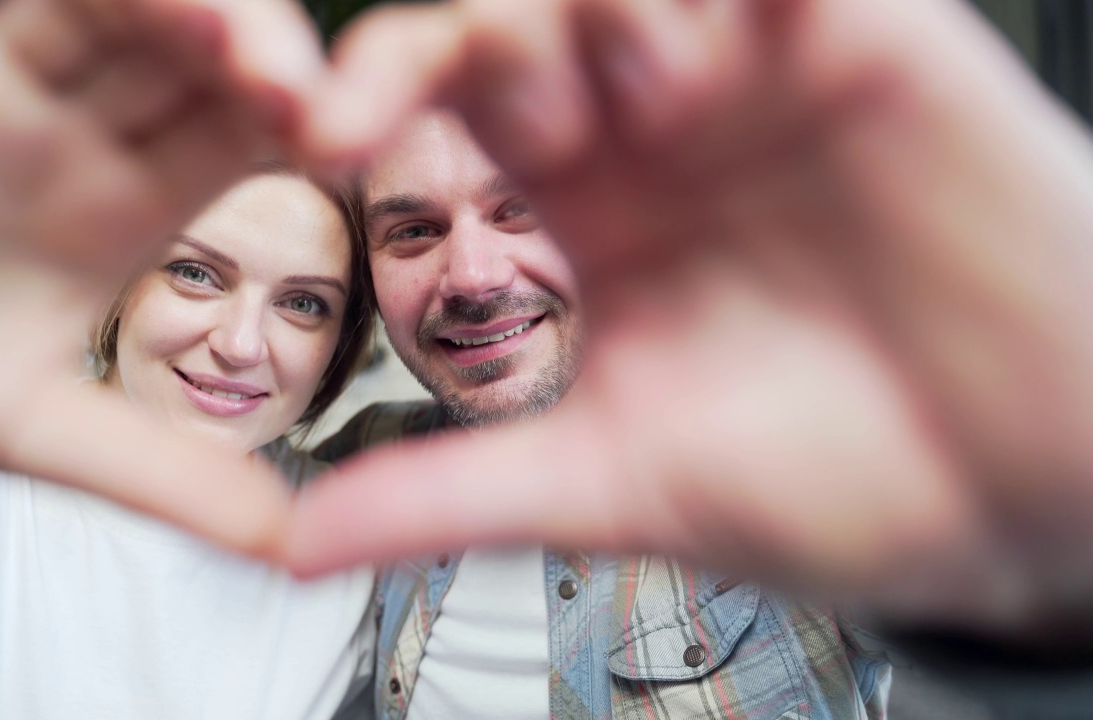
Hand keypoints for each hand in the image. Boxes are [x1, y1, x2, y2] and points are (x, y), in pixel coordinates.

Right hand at [0, 0, 325, 554]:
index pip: (236, 139)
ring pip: (91, 4)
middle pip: (183, 56)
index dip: (297, 127)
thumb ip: (152, 476)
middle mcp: (68, 129)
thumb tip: (290, 547)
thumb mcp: (25, 430)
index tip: (344, 143)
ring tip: (221, 26)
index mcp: (121, 205)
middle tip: (294, 81)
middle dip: (246, 52)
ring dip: (160, 5)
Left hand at [286, 0, 1092, 627]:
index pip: (439, 111)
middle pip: (503, 15)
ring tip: (661, 102)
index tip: (325, 137)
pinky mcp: (854, 34)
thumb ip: (453, 495)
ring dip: (598, 8)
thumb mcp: (617, 487)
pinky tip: (721, 49)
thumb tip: (297, 543)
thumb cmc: (834, 479)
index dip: (370, 102)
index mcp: (578, 215)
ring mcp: (746, 72)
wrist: (1024, 481)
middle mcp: (646, 131)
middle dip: (476, 43)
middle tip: (531, 123)